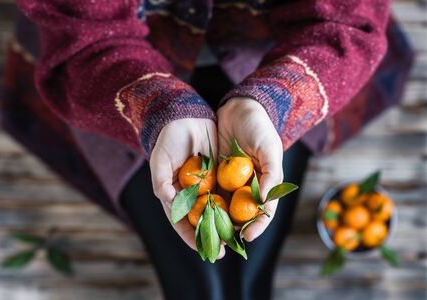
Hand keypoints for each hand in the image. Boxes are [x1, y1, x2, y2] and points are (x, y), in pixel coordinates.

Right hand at [150, 119, 224, 257]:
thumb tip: (167, 198)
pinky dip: (235, 204)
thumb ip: (161, 179)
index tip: (202, 249)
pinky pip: (229, 193)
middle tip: (224, 249)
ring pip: (218, 210)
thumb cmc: (169, 138)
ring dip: (226, 224)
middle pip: (202, 220)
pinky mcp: (221, 176)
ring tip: (237, 238)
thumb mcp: (160, 158)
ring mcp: (207, 186)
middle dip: (212, 235)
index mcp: (174, 194)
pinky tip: (245, 214)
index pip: (181, 221)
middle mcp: (191, 194)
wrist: (188, 116)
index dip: (191, 236)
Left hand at [217, 98, 283, 241]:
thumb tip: (264, 201)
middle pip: (242, 214)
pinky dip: (203, 203)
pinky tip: (194, 212)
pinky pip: (209, 191)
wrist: (239, 108)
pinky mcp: (215, 173)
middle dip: (233, 230)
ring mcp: (230, 181)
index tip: (246, 237)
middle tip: (223, 243)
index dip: (257, 226)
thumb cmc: (259, 127)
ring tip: (207, 234)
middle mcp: (247, 186)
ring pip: (224, 206)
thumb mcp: (269, 148)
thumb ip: (270, 174)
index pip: (263, 211)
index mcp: (264, 183)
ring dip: (216, 221)